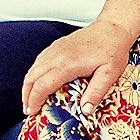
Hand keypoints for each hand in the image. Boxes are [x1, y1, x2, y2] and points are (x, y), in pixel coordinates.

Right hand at [21, 19, 136, 116]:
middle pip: (31, 78)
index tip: (32, 111)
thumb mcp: (109, 74)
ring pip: (33, 69)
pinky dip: (34, 74)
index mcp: (67, 64)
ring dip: (28, 85)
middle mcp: (56, 56)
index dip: (34, 100)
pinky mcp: (57, 46)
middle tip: (28, 109)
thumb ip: (96, 93)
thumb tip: (86, 111)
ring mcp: (55, 49)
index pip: (42, 85)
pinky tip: (39, 82)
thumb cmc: (112, 50)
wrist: (113, 28)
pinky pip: (39, 62)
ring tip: (31, 99)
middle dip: (26, 95)